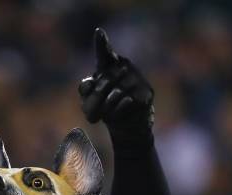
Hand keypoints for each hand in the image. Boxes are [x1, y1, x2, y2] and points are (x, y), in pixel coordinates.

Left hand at [78, 28, 153, 143]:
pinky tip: (120, 114)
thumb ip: (85, 92)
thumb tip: (88, 84)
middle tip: (91, 116)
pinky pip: (125, 104)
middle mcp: (124, 67)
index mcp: (108, 65)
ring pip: (114, 96)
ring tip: (106, 115)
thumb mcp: (89, 101)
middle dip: (93, 103)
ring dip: (105, 110)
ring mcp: (137, 78)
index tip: (98, 32)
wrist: (126, 124)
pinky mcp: (146, 93)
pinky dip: (117, 114)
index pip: (104, 53)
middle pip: (102, 85)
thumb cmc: (105, 107)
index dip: (101, 43)